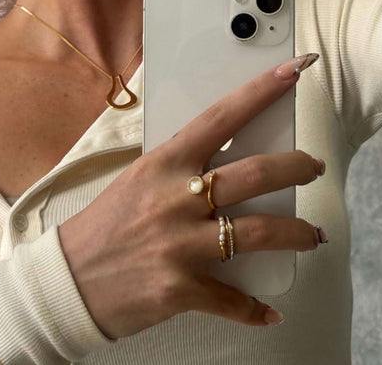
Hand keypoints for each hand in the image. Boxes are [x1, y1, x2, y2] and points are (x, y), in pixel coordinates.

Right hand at [58, 54, 324, 339]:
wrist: (68, 278)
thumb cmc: (104, 225)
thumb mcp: (140, 180)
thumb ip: (181, 169)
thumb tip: (228, 163)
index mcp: (164, 164)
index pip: (220, 118)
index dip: (260, 92)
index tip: (290, 71)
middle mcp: (175, 198)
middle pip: (253, 174)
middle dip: (295, 168)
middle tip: (313, 167)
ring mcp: (179, 243)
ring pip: (257, 232)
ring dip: (296, 233)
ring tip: (312, 234)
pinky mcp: (179, 287)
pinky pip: (231, 298)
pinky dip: (254, 307)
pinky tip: (268, 310)